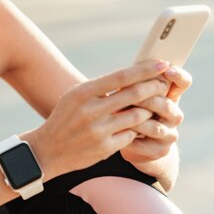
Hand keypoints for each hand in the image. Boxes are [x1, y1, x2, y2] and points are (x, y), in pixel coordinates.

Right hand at [31, 60, 170, 178]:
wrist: (48, 149)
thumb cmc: (65, 118)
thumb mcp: (75, 97)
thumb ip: (99, 87)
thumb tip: (130, 76)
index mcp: (84, 93)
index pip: (121, 77)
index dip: (145, 70)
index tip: (162, 64)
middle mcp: (92, 110)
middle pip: (134, 94)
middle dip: (155, 87)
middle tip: (165, 84)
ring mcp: (99, 130)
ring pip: (137, 116)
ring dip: (149, 110)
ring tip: (155, 106)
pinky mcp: (105, 148)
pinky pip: (131, 135)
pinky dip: (137, 129)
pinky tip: (140, 126)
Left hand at [121, 65, 190, 164]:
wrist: (135, 143)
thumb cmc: (130, 110)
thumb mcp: (132, 93)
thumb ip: (134, 82)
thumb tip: (126, 70)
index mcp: (169, 96)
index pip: (183, 82)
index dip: (178, 76)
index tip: (167, 69)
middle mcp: (174, 114)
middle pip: (167, 105)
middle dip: (147, 99)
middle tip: (129, 95)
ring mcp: (169, 134)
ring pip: (155, 127)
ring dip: (136, 121)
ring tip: (118, 116)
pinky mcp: (160, 151)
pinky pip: (146, 145)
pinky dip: (130, 139)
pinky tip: (117, 135)